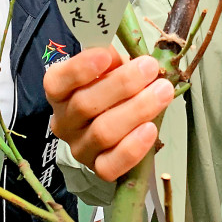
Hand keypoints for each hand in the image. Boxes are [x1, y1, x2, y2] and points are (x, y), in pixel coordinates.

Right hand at [44, 47, 172, 181]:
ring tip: (163, 91)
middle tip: (150, 67)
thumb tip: (122, 53)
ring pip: (103, 132)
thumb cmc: (113, 90)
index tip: (107, 55)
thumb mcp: (109, 68)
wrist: (118, 127)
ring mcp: (80, 147)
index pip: (58, 81)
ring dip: (137, 109)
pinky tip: (150, 128)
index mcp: (59, 92)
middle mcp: (64, 121)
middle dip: (122, 84)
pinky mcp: (98, 168)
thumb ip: (112, 61)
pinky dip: (132, 148)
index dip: (80, 68)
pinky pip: (111, 165)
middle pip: (86, 105)